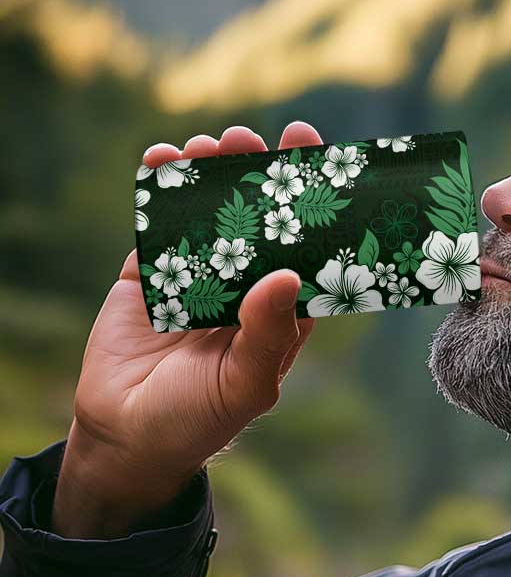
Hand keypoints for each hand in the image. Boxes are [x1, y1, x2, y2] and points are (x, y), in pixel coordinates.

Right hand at [52, 122, 322, 537]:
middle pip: (258, 221)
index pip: (305, 251)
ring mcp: (197, 276)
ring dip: (211, 176)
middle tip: (254, 139)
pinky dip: (159, 191)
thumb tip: (288, 275)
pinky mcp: (150, 274)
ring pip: (208, 215)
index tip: (317, 161)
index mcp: (280, 312)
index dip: (312, 208)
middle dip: (258, 177)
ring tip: (212, 145)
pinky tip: (163, 159)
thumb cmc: (200, 419)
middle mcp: (244, 287)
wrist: (127, 437)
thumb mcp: (245, 384)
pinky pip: (158, 225)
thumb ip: (268, 334)